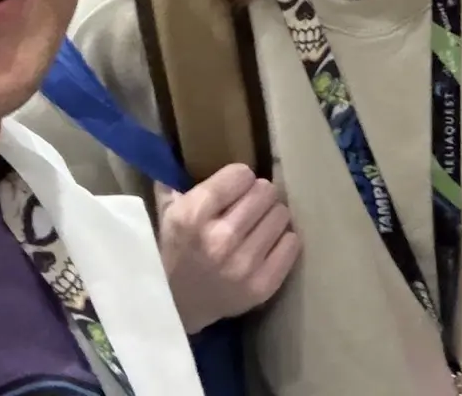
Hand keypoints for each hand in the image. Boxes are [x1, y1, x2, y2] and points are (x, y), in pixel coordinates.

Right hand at [155, 163, 300, 332]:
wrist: (176, 309)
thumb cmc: (175, 253)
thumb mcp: (168, 216)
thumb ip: (176, 184)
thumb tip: (178, 152)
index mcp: (193, 215)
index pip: (241, 174)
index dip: (239, 179)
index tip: (235, 189)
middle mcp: (220, 239)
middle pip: (266, 192)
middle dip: (259, 196)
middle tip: (251, 207)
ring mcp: (243, 264)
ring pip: (282, 214)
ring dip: (272, 217)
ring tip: (259, 226)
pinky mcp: (262, 286)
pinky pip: (293, 244)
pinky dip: (284, 240)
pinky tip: (268, 244)